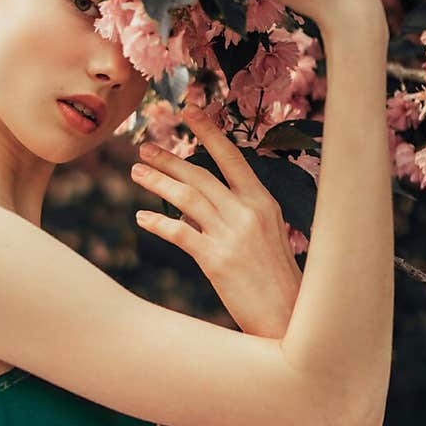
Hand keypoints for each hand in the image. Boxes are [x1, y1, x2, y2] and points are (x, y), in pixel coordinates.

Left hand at [132, 107, 301, 338]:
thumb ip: (241, 213)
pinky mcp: (217, 260)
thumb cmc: (276, 279)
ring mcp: (232, 235)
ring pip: (186, 198)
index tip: (189, 110)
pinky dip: (158, 223)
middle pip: (201, 175)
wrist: (289, 315)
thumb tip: (206, 203)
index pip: (232, 157)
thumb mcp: (269, 235)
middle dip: (170, 158)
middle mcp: (248, 212)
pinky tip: (141, 218)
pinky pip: (180, 233)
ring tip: (136, 172)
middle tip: (145, 147)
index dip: (209, 132)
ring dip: (158, 182)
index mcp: (263, 201)